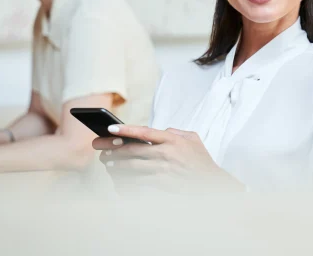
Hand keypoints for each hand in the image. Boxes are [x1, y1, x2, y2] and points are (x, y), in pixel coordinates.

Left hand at [92, 125, 243, 193]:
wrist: (211, 183)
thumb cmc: (201, 160)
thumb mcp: (192, 139)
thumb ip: (175, 131)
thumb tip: (160, 129)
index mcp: (172, 139)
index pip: (144, 131)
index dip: (125, 129)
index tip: (110, 128)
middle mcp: (166, 153)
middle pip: (133, 149)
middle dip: (113, 148)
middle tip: (100, 148)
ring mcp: (164, 169)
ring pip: (133, 166)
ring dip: (116, 165)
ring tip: (106, 163)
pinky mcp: (162, 184)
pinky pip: (138, 182)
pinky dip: (126, 180)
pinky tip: (118, 179)